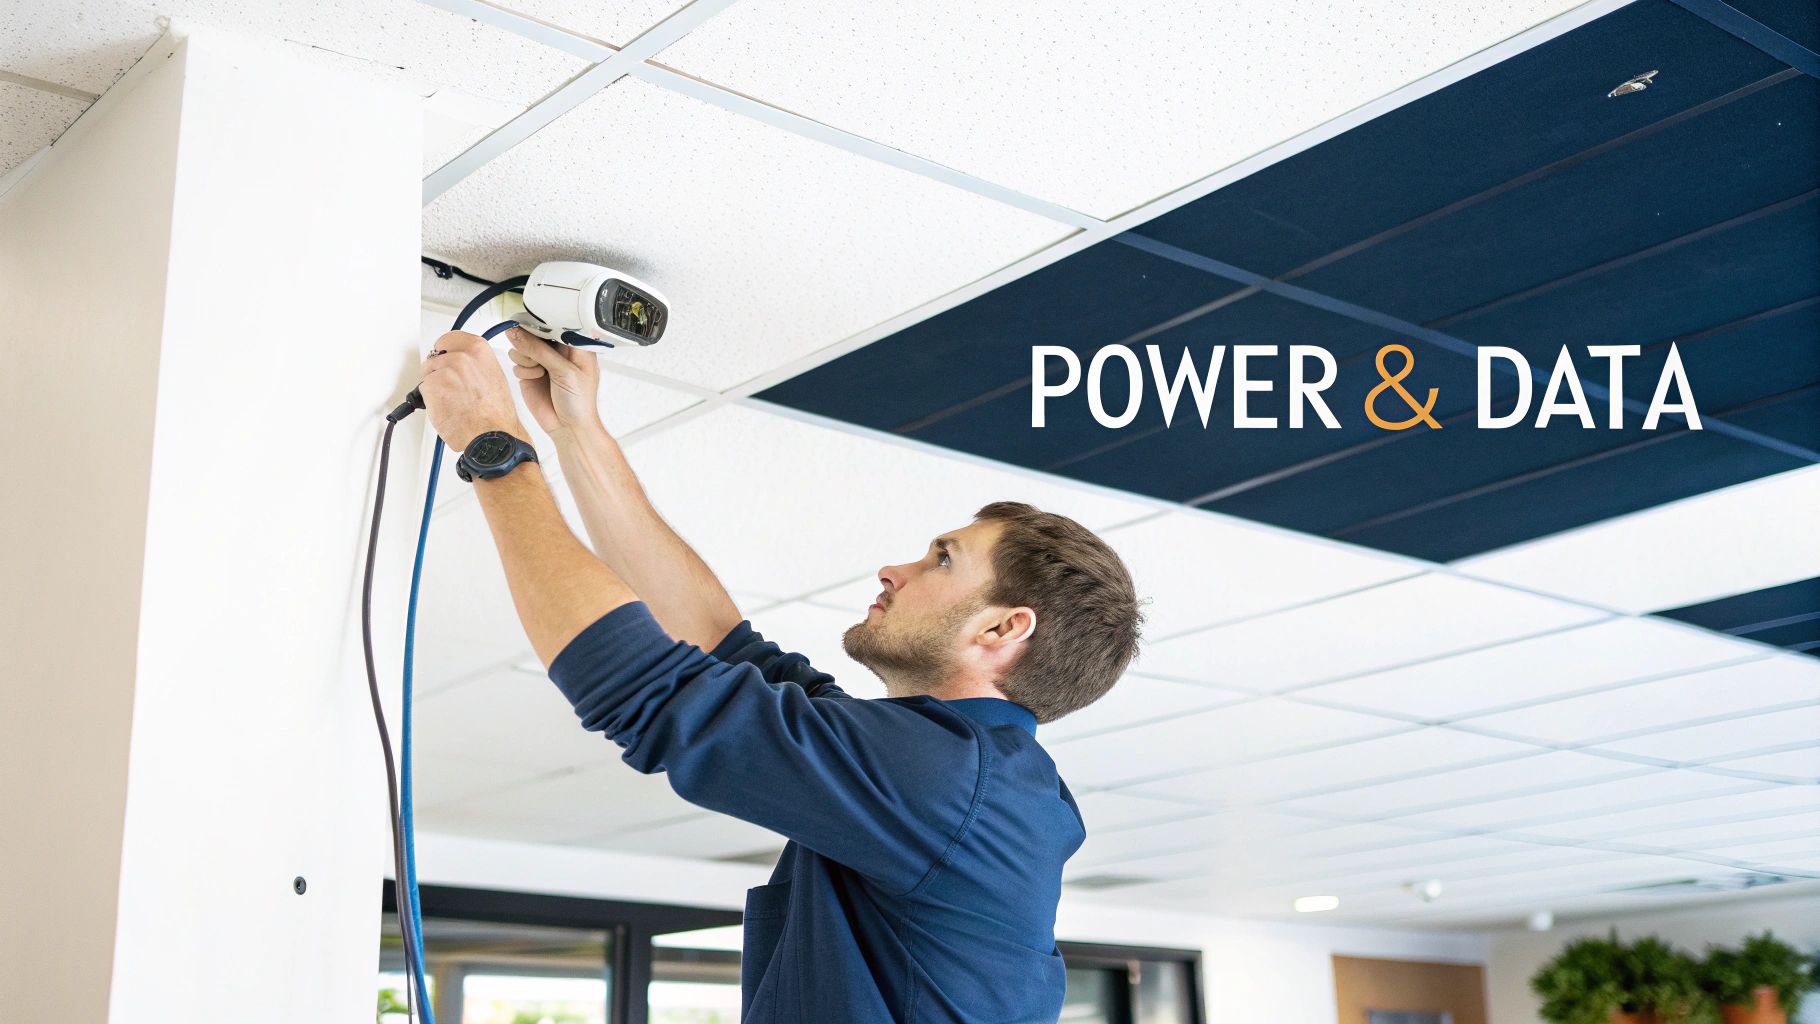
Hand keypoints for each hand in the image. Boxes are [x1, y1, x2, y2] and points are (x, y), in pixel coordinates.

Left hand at [417, 330, 525, 449]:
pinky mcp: (431, 386)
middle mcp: (460, 356)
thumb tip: (460, 367)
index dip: (445, 352)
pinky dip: (430, 402)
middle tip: (450, 389)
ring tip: (452, 403)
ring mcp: (444, 370)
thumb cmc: (496, 415)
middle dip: (438, 373)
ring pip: (428, 375)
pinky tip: (446, 410)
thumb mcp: (493, 378)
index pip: (449, 340)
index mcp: (479, 350)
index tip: (445, 358)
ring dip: (434, 388)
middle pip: (435, 358)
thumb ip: (475, 366)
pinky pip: (422, 391)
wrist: (491, 436)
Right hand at [506, 327, 600, 436]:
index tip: (531, 324)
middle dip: (530, 341)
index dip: (542, 322)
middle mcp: (557, 351)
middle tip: (535, 354)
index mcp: (574, 346)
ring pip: (521, 345)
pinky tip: (534, 378)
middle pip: (534, 332)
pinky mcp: (529, 373)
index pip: (556, 323)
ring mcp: (542, 361)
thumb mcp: (564, 372)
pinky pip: (516, 361)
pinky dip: (522, 369)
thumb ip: (540, 351)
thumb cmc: (579, 403)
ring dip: (526, 356)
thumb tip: (518, 333)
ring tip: (538, 370)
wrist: (567, 427)